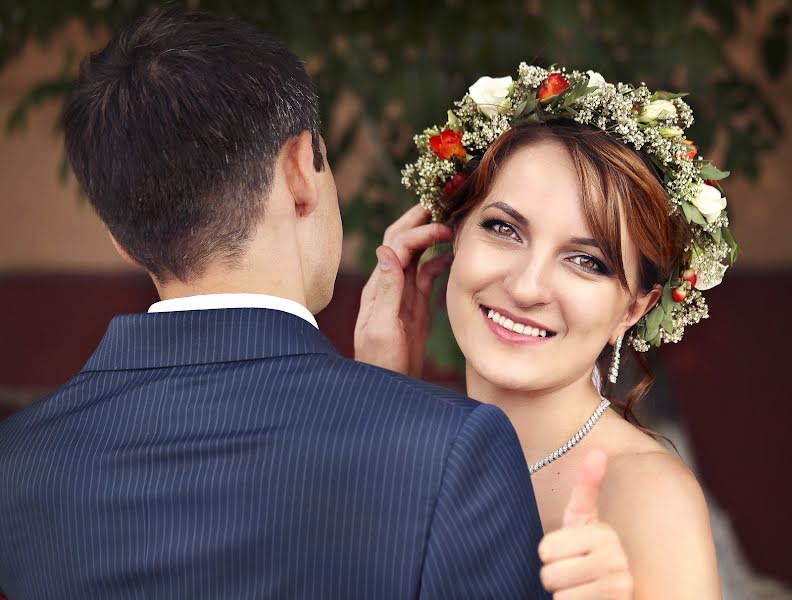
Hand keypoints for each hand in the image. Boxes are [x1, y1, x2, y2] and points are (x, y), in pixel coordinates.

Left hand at [354, 204, 452, 376]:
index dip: (420, 231)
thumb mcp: (381, 327)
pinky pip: (428, 276)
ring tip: (454, 223)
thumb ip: (387, 290)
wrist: (386, 387)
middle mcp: (390, 284)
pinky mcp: (416, 306)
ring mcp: (404, 294)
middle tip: (444, 202)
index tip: (444, 227)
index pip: (398, 245)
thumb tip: (386, 251)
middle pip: (403, 240)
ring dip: (432, 236)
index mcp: (380, 286)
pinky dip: (440, 261)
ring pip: (418, 255)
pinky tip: (455, 256)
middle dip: (420, 219)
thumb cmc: (379, 362)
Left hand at [538, 450, 633, 598]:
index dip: (548, 554)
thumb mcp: (582, 521)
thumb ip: (587, 488)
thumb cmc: (588, 556)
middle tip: (572, 575)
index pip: (547, 547)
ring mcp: (619, 584)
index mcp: (603, 533)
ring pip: (558, 591)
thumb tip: (598, 450)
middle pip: (550, 570)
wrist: (610, 595)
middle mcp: (617, 557)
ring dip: (562, 595)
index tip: (566, 552)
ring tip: (579, 589)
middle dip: (553, 577)